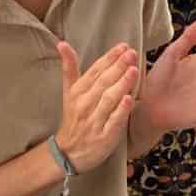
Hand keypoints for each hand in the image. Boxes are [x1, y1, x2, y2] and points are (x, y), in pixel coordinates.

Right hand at [54, 42, 138, 172]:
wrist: (68, 152)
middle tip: (132, 53)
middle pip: (103, 82)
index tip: (123, 46)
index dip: (109, 58)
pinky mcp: (103, 137)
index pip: (95, 70)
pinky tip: (129, 99)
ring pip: (108, 99)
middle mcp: (84, 104)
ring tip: (133, 70)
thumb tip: (62, 43)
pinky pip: (113, 121)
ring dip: (121, 84)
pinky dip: (121, 111)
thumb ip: (69, 68)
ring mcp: (94, 121)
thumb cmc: (74, 119)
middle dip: (118, 66)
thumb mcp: (69, 92)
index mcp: (78, 92)